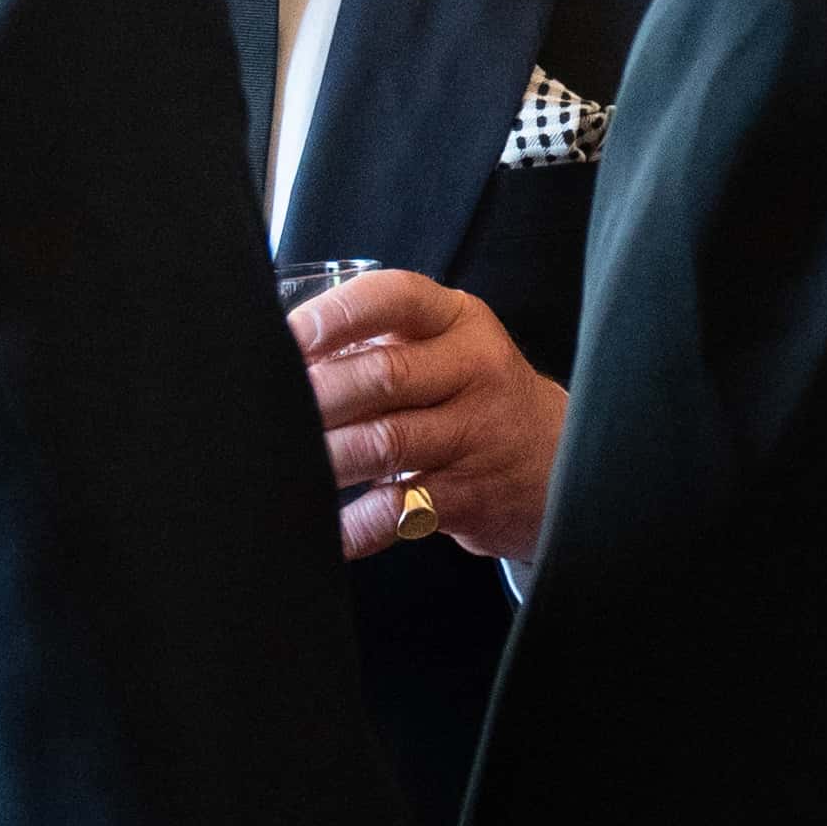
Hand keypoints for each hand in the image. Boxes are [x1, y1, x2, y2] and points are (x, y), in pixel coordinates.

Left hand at [294, 271, 571, 565]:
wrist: (556, 460)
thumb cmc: (472, 396)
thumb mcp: (445, 348)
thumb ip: (376, 344)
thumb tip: (275, 360)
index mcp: (457, 320)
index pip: (394, 298)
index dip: (335, 316)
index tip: (287, 339)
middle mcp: (474, 368)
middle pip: (383, 375)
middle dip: (316, 397)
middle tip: (271, 412)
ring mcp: (477, 432)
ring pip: (385, 443)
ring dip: (326, 458)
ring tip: (285, 465)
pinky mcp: (471, 494)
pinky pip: (399, 509)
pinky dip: (355, 524)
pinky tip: (328, 527)